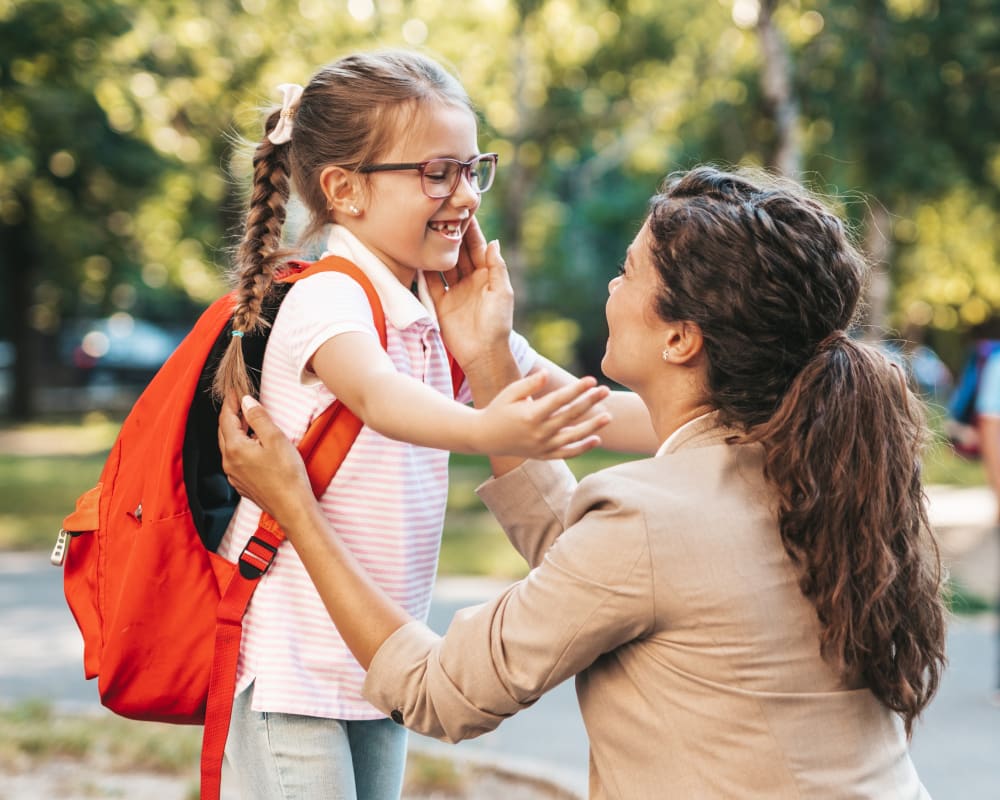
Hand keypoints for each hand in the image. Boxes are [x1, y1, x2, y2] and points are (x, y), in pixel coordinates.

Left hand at [218, 394, 311, 526]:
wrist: (292, 507)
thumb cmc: (287, 475)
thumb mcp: (275, 439)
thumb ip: (258, 418)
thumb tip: (246, 402)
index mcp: (235, 448)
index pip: (226, 418)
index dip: (231, 402)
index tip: (235, 390)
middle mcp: (229, 462)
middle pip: (223, 431)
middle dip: (230, 414)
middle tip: (240, 401)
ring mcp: (234, 474)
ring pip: (228, 446)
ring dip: (235, 431)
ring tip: (247, 420)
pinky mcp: (242, 484)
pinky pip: (235, 459)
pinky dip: (240, 446)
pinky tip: (253, 444)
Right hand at [428, 217, 514, 369]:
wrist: (483, 353)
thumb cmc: (497, 323)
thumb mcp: (502, 293)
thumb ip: (496, 267)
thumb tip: (493, 241)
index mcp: (488, 276)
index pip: (478, 247)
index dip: (471, 230)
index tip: (463, 210)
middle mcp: (470, 280)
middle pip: (458, 252)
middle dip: (450, 234)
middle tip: (440, 214)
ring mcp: (455, 291)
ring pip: (443, 265)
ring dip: (436, 249)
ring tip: (426, 229)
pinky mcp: (441, 303)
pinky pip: (431, 283)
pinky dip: (424, 270)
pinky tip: (417, 254)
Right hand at [476, 371, 611, 458]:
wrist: (484, 437)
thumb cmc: (498, 409)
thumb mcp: (509, 393)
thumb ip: (530, 384)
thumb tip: (547, 374)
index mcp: (530, 415)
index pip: (559, 400)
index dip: (576, 389)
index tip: (591, 380)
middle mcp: (538, 433)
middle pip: (570, 416)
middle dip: (589, 402)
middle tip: (606, 391)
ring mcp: (541, 446)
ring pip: (572, 437)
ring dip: (592, 427)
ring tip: (608, 416)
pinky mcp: (542, 456)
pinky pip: (566, 454)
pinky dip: (582, 448)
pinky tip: (596, 439)